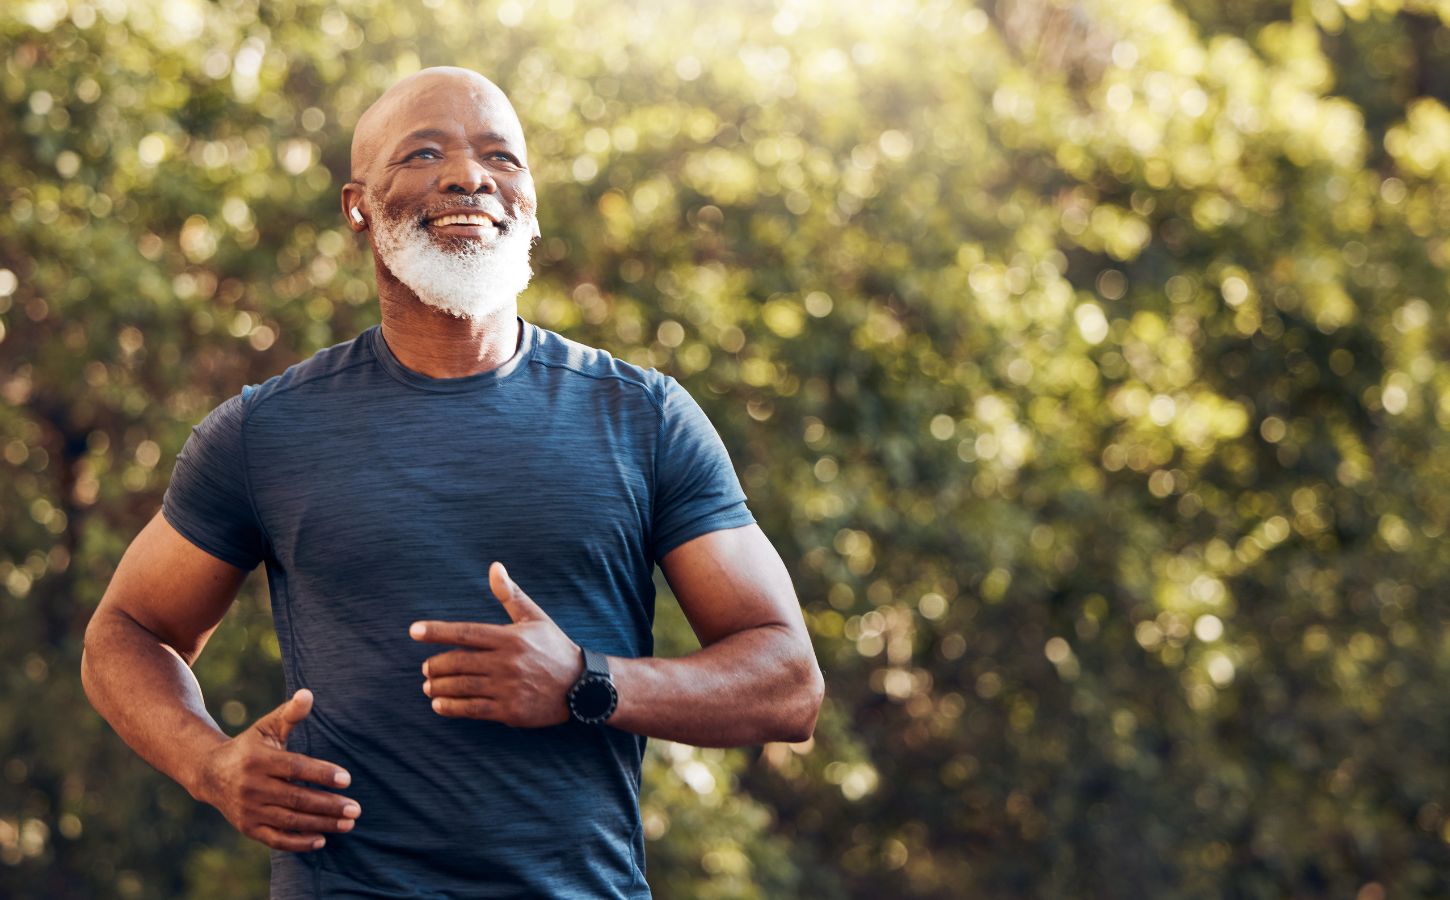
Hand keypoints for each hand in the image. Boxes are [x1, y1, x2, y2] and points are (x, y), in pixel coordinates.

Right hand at [194, 689, 360, 851]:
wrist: (210, 773)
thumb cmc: (250, 746)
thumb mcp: (267, 727)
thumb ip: (290, 713)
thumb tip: (308, 694)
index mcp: (258, 760)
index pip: (295, 768)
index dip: (321, 774)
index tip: (347, 779)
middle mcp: (252, 787)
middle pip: (296, 798)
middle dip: (328, 805)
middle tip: (356, 809)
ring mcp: (248, 810)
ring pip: (289, 821)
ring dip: (321, 824)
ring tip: (348, 824)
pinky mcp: (248, 828)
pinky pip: (275, 839)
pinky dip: (298, 843)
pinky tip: (322, 840)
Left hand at [410, 562, 582, 726]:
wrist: (582, 687)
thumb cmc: (554, 648)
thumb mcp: (535, 618)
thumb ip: (510, 594)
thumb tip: (494, 567)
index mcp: (510, 637)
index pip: (466, 632)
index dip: (437, 632)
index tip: (414, 631)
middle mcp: (506, 662)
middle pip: (458, 662)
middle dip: (436, 665)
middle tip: (426, 667)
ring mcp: (508, 688)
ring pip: (461, 687)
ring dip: (438, 686)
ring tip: (428, 685)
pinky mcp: (510, 710)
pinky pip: (472, 709)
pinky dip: (451, 707)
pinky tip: (438, 704)